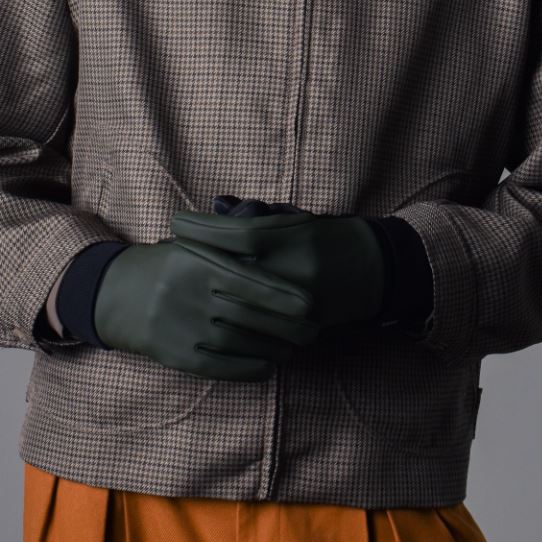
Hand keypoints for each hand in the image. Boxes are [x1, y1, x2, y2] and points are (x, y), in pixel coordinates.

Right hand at [92, 238, 319, 380]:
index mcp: (197, 262)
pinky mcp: (174, 354)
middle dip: (286, 326)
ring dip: (272, 348)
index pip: (247, 280)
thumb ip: (228, 244)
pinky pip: (218, 366)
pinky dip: (247, 368)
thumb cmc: (169, 265)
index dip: (281, 294)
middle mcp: (189, 294)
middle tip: (314, 330)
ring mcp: (180, 326)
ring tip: (295, 348)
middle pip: (247, 314)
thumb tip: (273, 234)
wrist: (115, 294)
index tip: (309, 303)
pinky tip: (268, 366)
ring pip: (237, 342)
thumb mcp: (193, 244)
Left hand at [170, 199, 385, 328]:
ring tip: (178, 287)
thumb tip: (216, 207)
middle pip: (230, 273)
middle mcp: (295, 272)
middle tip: (167, 253)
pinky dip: (228, 327)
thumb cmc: (328, 237)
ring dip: (204, 299)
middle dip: (194, 263)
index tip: (176, 221)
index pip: (236, 234)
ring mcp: (298, 307)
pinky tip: (204, 317)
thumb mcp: (295, 218)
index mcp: (294, 239)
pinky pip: (257, 335)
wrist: (374, 270)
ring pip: (238, 310)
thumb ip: (256, 215)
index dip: (202, 228)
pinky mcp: (302, 332)